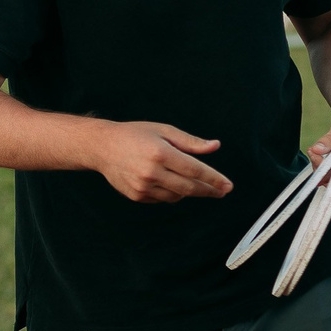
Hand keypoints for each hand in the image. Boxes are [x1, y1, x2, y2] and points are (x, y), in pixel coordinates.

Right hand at [95, 121, 231, 202]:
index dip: (214, 179)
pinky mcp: (137, 196)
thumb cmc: (134, 134)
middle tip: (222, 191)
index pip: (195, 170)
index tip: (228, 186)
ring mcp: (143, 186)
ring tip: (193, 183)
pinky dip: (172, 193)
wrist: (102, 147)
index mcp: (160, 153)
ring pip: (177, 196)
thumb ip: (190, 142)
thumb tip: (214, 146)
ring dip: (189, 191)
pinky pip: (162, 199)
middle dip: (208, 190)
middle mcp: (152, 172)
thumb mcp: (163, 131)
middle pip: (189, 188)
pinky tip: (171, 183)